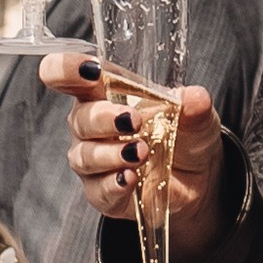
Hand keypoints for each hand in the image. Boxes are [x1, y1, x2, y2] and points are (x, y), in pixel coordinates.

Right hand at [46, 60, 228, 251]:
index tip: (90, 71)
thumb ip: (194, 105)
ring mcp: (93, 161)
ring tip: (141, 152)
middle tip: (134, 120)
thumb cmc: (183, 135)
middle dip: (103, 118)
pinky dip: (114, 184)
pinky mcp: (101, 192)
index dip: (66, 69)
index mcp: (102, 93)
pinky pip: (99, 189)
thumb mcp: (196, 115)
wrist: (196, 178)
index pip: (66, 76)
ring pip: (85, 156)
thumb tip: (193, 97)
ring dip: (111, 154)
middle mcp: (90, 126)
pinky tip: (130, 178)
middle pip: (78, 118)